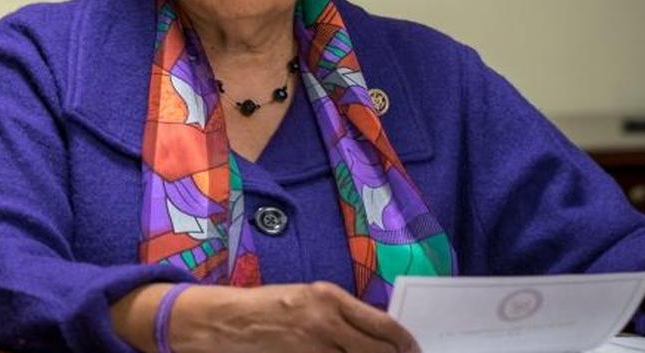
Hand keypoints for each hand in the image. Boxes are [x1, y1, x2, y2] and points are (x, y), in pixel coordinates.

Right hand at [171, 282, 419, 352]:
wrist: (230, 322)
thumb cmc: (271, 306)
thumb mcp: (310, 298)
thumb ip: (343, 313)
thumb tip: (378, 332)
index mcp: (330, 298)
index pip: (384, 325)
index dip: (405, 342)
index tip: (414, 349)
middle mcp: (326, 322)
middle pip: (379, 351)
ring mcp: (315, 347)